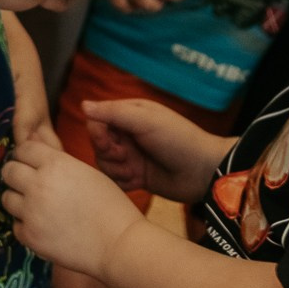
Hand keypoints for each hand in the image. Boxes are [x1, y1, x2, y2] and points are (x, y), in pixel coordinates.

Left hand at [0, 136, 145, 278]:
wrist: (120, 245)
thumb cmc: (111, 207)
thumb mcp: (87, 172)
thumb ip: (58, 163)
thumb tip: (34, 152)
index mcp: (55, 164)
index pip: (23, 149)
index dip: (27, 156)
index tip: (32, 164)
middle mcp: (38, 185)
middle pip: (8, 171)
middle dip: (17, 175)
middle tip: (29, 185)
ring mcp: (31, 212)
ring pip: (6, 198)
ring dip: (18, 201)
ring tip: (37, 207)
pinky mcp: (30, 236)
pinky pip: (15, 225)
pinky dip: (26, 226)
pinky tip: (43, 227)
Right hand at [82, 98, 231, 204]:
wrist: (205, 172)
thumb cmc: (178, 139)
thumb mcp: (145, 120)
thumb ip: (113, 113)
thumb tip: (83, 105)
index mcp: (129, 115)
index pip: (97, 121)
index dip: (97, 133)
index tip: (110, 142)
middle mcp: (128, 135)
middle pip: (97, 144)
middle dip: (108, 153)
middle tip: (126, 157)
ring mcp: (132, 157)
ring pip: (104, 164)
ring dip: (116, 169)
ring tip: (135, 170)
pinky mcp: (136, 177)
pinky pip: (115, 181)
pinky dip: (122, 182)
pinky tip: (137, 181)